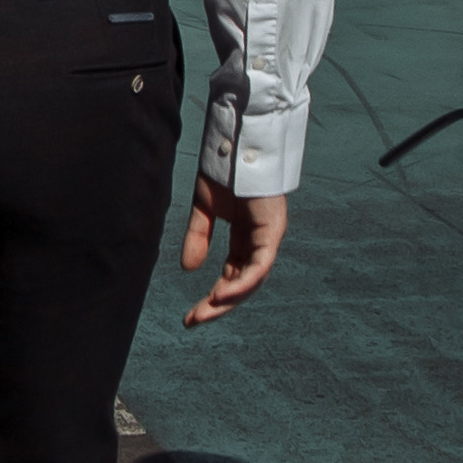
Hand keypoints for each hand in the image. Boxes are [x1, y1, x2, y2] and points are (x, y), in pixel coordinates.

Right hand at [180, 178, 287, 324]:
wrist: (237, 141)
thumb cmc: (223, 169)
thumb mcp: (204, 209)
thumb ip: (198, 237)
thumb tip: (189, 269)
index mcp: (244, 238)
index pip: (231, 276)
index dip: (213, 297)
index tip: (191, 316)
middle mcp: (258, 242)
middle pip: (242, 284)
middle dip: (219, 305)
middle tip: (194, 321)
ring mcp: (268, 237)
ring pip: (253, 280)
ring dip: (230, 299)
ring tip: (206, 312)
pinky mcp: (272, 230)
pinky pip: (259, 264)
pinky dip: (243, 281)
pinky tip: (223, 293)